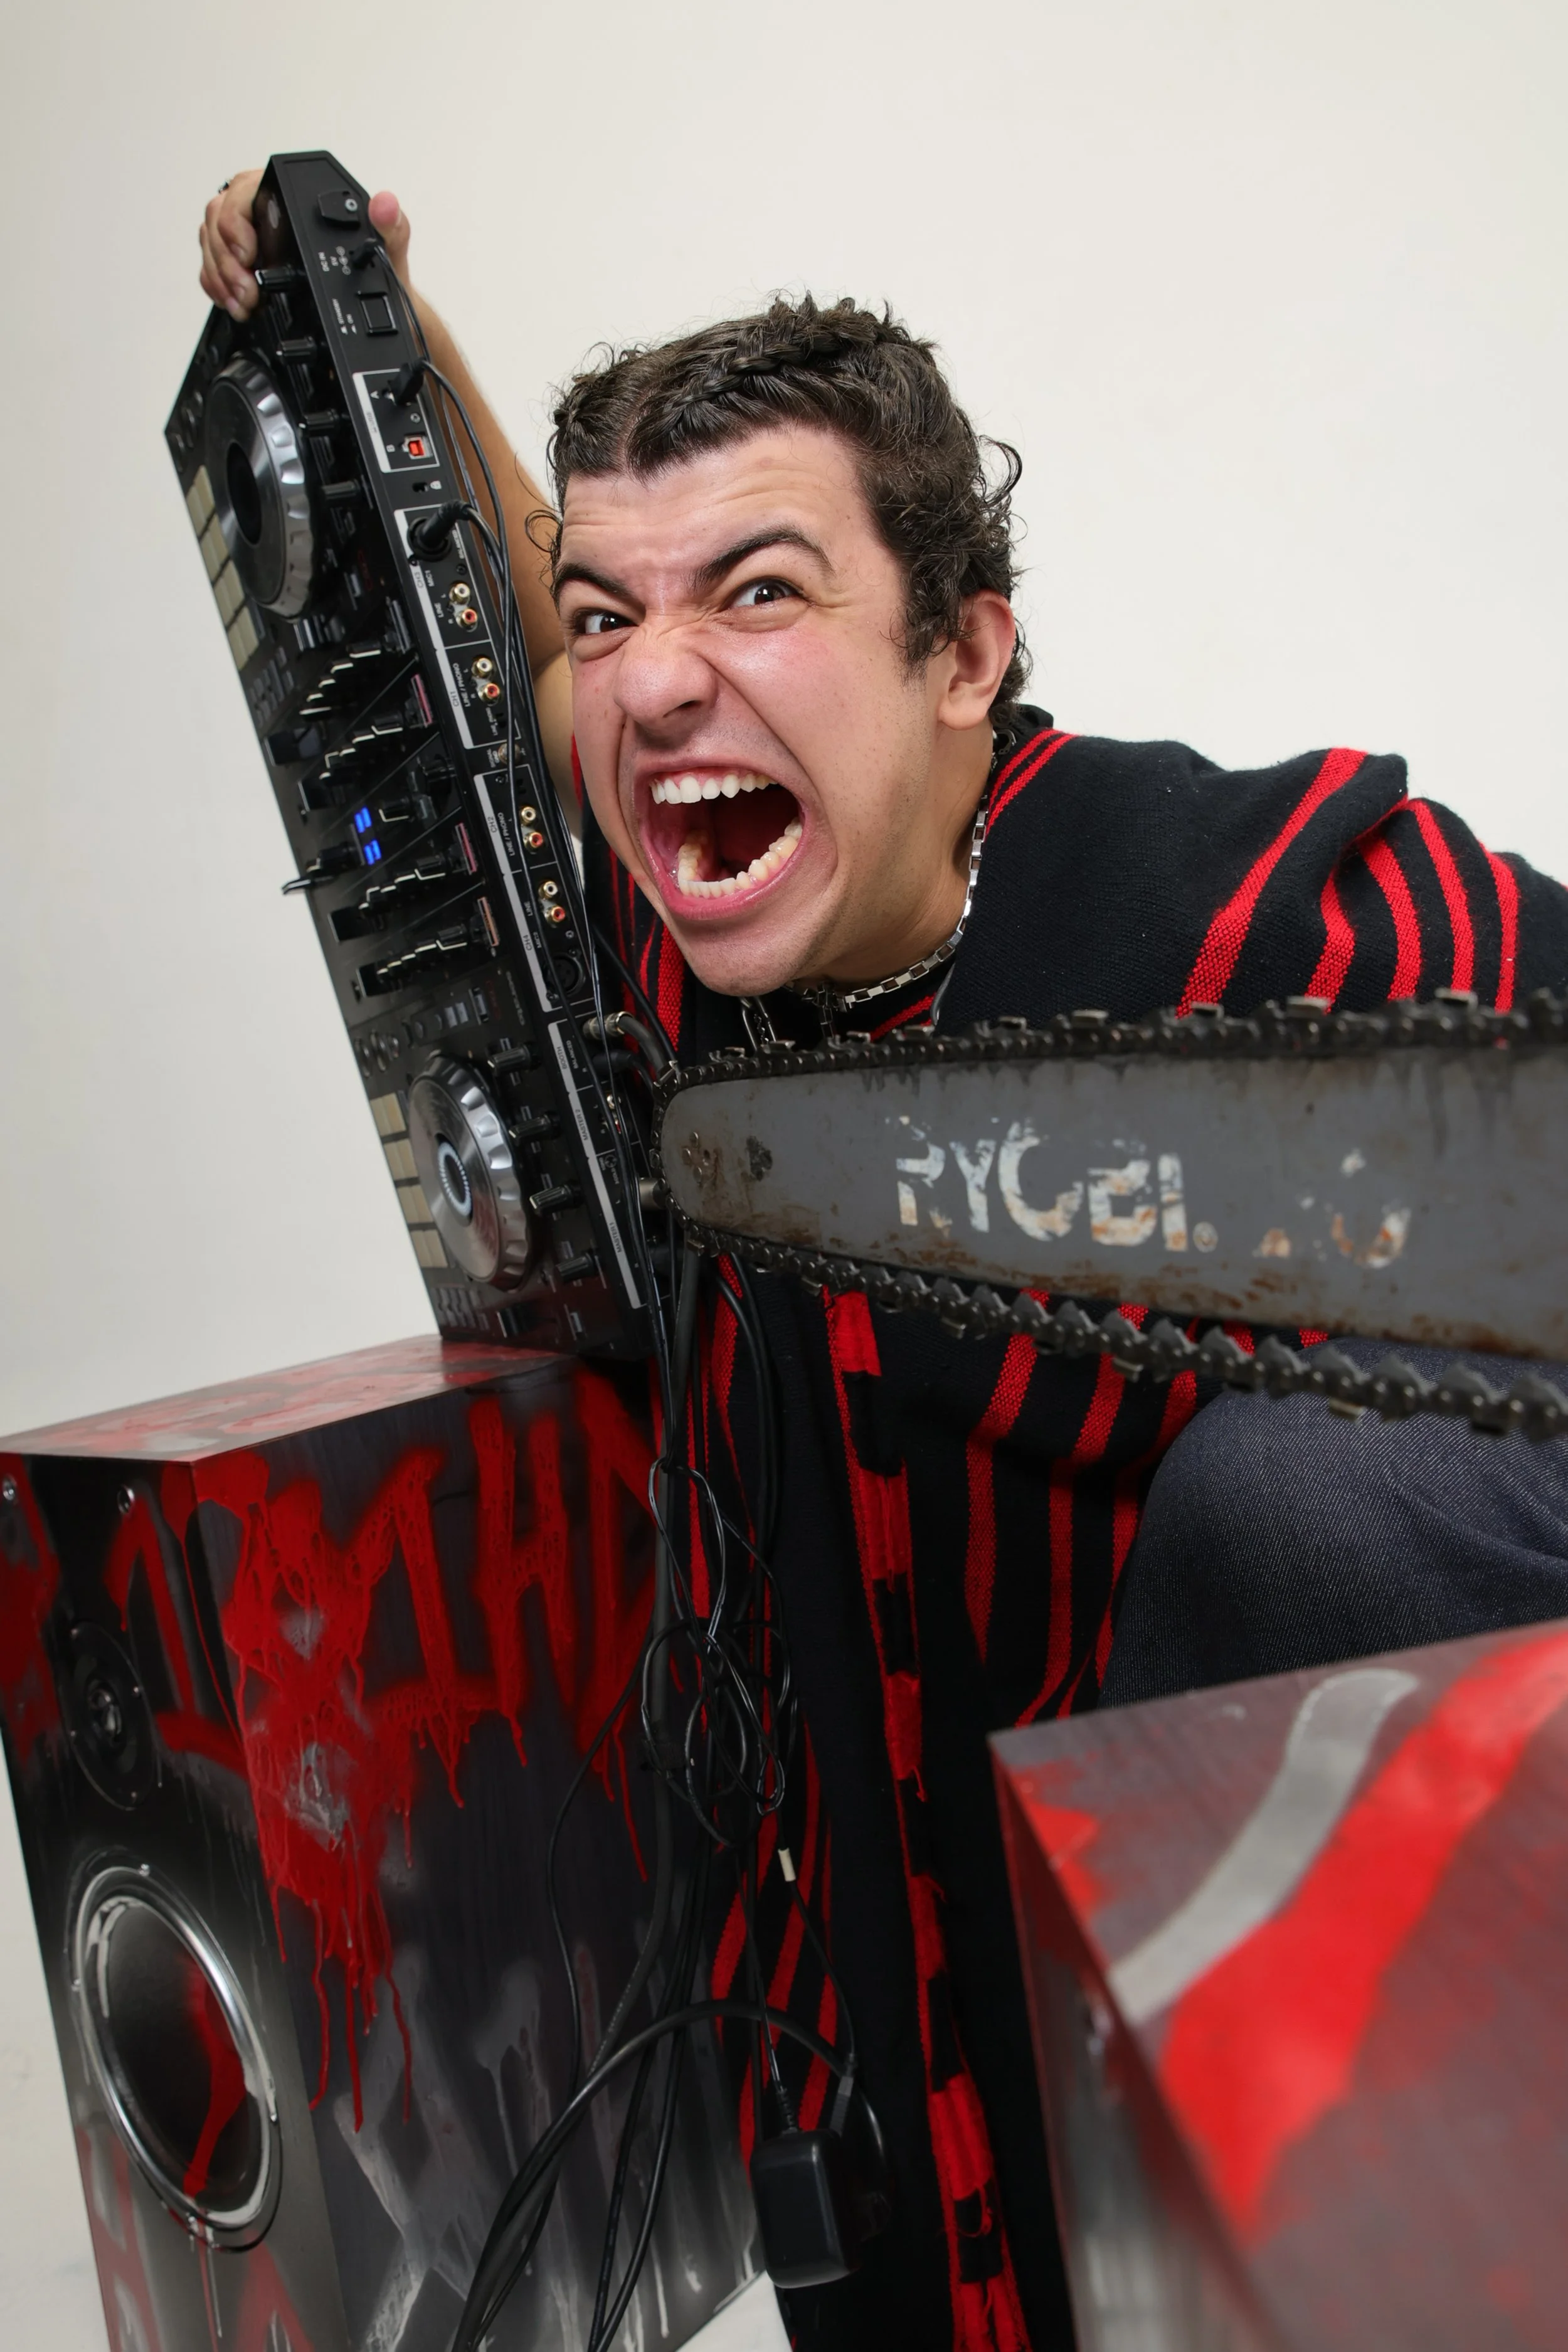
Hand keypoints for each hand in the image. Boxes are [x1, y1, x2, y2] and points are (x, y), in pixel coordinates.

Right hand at [198, 175, 412, 319]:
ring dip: (220, 275)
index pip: (244, 190)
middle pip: (218, 216)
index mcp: (292, 193)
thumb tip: (385, 204)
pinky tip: (235, 304)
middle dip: (226, 258)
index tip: (249, 255)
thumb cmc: (373, 268)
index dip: (236, 221)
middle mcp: (266, 206)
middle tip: (247, 291)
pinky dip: (217, 285)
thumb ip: (391, 225)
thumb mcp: (387, 249)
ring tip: (244, 304)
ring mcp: (251, 232)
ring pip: (211, 239)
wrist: (370, 305)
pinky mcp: (243, 258)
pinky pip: (212, 263)